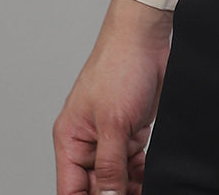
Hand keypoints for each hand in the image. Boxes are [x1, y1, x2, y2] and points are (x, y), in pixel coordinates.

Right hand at [53, 0, 173, 194]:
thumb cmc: (120, 65)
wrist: (147, 37)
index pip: (71, 189)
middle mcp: (87, 141)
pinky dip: (140, 173)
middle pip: (95, 186)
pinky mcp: (130, 130)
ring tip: (142, 189)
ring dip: (129, 187)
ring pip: (116, 177)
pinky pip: (131, 163)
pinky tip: (148, 177)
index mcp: (70, 139)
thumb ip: (110, 166)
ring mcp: (110, 136)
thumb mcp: (114, 123)